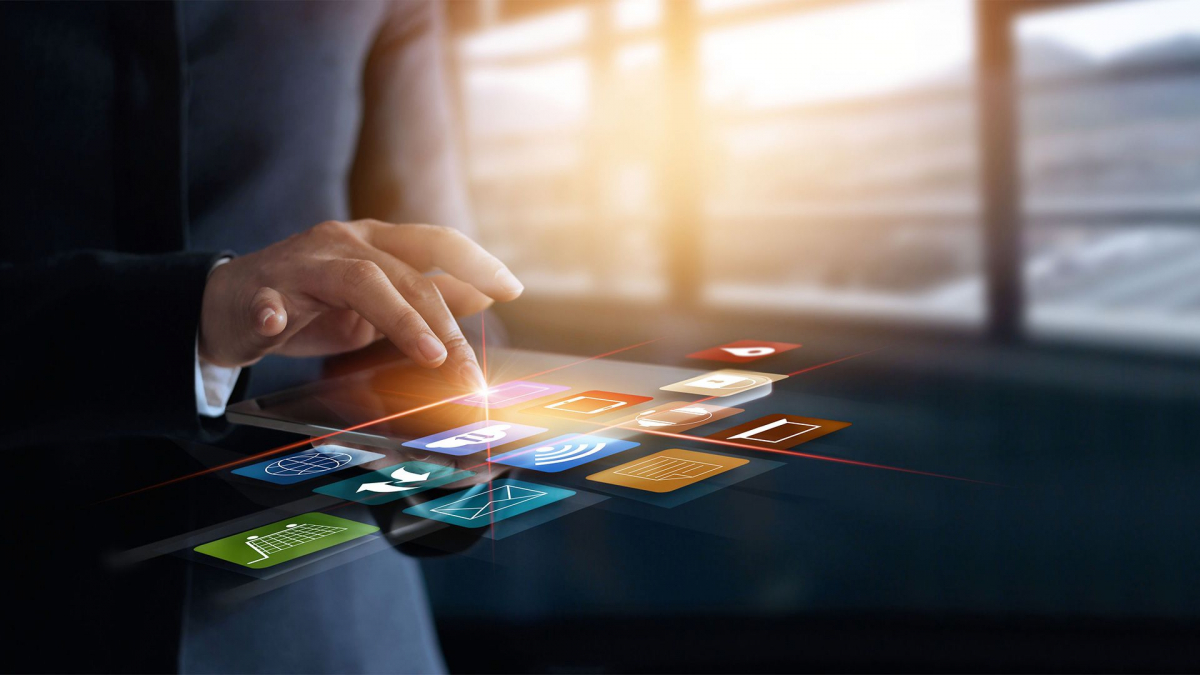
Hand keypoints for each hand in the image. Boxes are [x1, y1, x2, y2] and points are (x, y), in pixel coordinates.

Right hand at [198, 220, 522, 387]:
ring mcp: (301, 265)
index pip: (435, 241)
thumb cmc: (310, 304)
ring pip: (358, 281)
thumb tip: (485, 295)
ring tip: (430, 354)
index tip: (512, 289)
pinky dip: (271, 313)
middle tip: (469, 369)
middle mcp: (343, 244)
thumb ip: (424, 295)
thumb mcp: (377, 301)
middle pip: (406, 274)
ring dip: (399, 318)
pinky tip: (274, 325)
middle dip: (446, 323)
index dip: (476, 261)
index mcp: (374, 242)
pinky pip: (266, 301)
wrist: (228, 306)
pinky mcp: (258, 292)